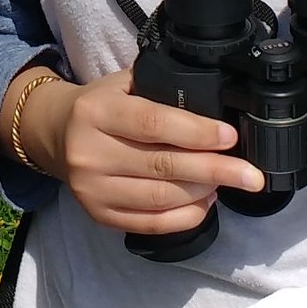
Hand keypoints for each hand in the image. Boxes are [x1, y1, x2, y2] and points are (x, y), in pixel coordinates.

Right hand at [51, 68, 263, 234]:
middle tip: (251, 174)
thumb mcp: (121, 84)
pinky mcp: (98, 215)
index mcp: (95, 111)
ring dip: (202, 192)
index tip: (230, 137)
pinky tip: (205, 201)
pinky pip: (150, 223)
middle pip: (161, 165)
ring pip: (159, 198)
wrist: (55, 134)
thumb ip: (158, 91)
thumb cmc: (99, 105)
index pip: (152, 123)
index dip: (195, 132)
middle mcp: (89, 152)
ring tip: (229, 182)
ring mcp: (92, 189)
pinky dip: (185, 216)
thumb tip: (213, 109)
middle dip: (214, 170)